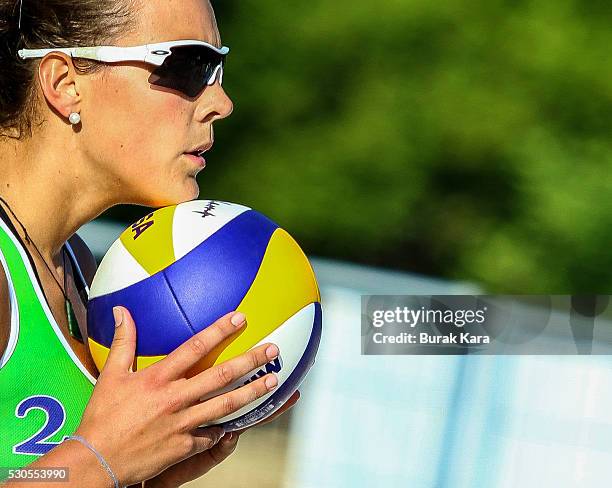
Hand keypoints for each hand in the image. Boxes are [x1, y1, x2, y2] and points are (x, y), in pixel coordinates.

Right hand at [75, 307, 280, 486]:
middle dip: (250, 360)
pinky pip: (212, 435)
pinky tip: (241, 422)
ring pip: (226, 405)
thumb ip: (123, 342)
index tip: (239, 318)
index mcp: (158, 378)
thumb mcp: (111, 375)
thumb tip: (121, 312)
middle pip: (221, 375)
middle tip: (272, 350)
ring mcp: (182, 423)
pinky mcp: (184, 446)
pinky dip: (225, 428)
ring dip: (252, 392)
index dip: (219, 331)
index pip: (195, 347)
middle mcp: (175, 398)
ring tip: (273, 381)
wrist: (97, 461)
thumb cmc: (102, 417)